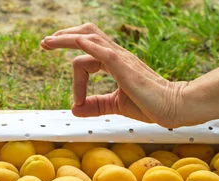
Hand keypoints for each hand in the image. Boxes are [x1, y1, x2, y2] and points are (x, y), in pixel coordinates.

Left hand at [40, 23, 189, 127]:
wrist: (173, 107)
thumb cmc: (150, 104)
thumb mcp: (116, 105)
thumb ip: (96, 105)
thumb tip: (75, 109)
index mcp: (115, 62)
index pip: (87, 56)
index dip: (76, 78)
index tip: (77, 102)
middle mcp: (116, 55)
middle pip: (86, 33)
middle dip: (63, 36)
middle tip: (45, 43)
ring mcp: (120, 58)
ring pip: (88, 37)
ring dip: (65, 38)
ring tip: (48, 43)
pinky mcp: (124, 66)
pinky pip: (100, 49)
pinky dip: (84, 44)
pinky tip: (72, 42)